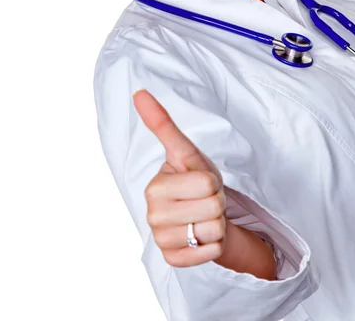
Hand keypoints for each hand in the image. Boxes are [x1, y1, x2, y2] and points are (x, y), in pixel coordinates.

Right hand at [133, 89, 226, 266]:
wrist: (200, 214)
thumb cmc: (192, 179)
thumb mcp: (184, 151)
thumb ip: (161, 123)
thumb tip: (138, 92)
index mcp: (154, 187)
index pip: (207, 183)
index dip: (212, 181)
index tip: (200, 181)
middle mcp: (152, 216)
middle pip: (212, 207)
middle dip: (216, 202)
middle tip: (203, 200)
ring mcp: (162, 241)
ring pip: (213, 230)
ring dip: (216, 223)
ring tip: (202, 216)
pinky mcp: (174, 261)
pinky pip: (210, 252)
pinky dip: (214, 244)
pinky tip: (201, 236)